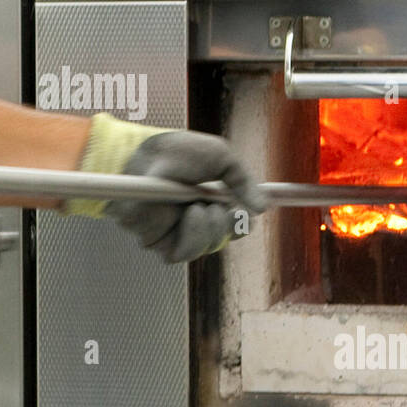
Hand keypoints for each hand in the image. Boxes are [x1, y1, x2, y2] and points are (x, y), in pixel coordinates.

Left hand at [70, 114, 265, 262]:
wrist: (144, 153)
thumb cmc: (177, 152)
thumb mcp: (221, 158)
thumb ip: (242, 181)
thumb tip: (262, 209)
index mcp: (207, 200)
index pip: (230, 224)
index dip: (242, 224)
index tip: (252, 215)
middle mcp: (191, 218)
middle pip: (222, 239)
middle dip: (230, 226)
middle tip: (229, 209)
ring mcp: (174, 231)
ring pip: (205, 248)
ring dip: (212, 229)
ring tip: (202, 206)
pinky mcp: (156, 240)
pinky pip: (182, 254)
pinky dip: (194, 236)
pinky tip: (191, 213)